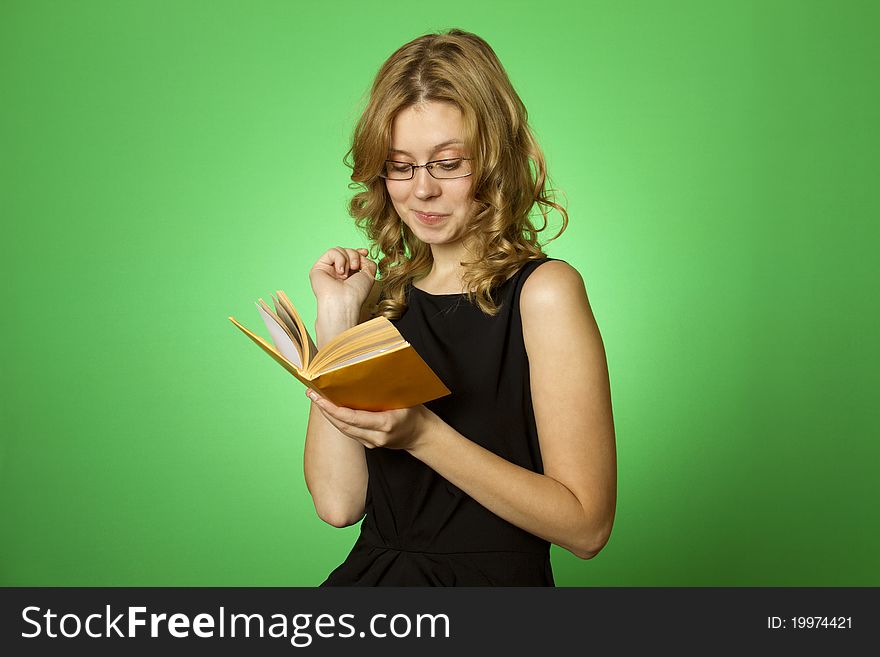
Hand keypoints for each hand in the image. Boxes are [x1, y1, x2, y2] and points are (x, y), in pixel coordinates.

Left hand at [306, 389, 435, 451]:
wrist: (420, 434)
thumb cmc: (414, 412)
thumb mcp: (404, 398)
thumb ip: (386, 390)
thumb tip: (370, 369)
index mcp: (385, 424)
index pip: (353, 418)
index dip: (334, 409)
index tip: (321, 399)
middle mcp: (376, 436)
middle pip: (343, 425)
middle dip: (325, 410)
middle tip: (312, 394)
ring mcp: (372, 443)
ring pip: (343, 430)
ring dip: (328, 415)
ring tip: (317, 399)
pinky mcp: (369, 444)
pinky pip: (349, 432)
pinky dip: (337, 420)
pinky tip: (329, 409)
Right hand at [309, 247, 376, 310]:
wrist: (344, 301)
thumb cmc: (356, 293)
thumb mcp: (369, 275)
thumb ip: (368, 262)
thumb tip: (362, 253)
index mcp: (349, 274)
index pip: (351, 256)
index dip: (358, 252)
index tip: (365, 252)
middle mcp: (337, 271)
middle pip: (347, 251)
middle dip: (355, 256)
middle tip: (356, 267)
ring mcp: (328, 269)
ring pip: (339, 250)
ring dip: (347, 259)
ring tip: (346, 274)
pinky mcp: (318, 267)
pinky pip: (331, 252)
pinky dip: (339, 259)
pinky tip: (340, 272)